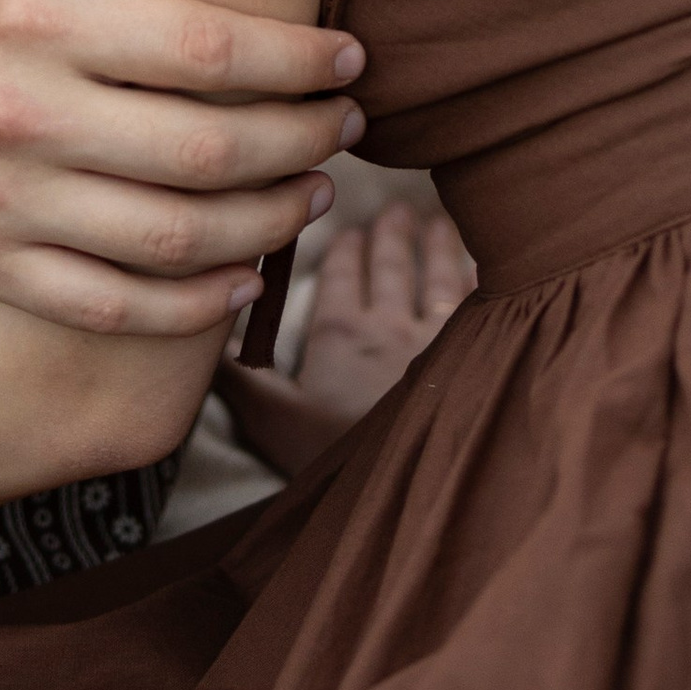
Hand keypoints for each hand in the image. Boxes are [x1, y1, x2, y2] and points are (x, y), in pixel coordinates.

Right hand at [0, 0, 367, 339]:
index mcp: (33, 20)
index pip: (200, 48)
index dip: (293, 59)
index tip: (349, 57)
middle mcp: (22, 115)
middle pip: (204, 149)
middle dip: (299, 141)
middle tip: (348, 127)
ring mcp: (3, 200)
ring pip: (169, 236)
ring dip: (264, 224)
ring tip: (312, 195)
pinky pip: (106, 302)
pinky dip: (186, 306)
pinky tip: (242, 282)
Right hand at [217, 181, 474, 480]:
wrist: (416, 479)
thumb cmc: (337, 454)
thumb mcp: (274, 420)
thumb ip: (239, 376)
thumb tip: (204, 337)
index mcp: (340, 332)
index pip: (339, 276)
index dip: (342, 251)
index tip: (347, 229)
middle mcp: (390, 324)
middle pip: (391, 268)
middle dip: (390, 237)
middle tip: (396, 210)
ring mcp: (438, 339)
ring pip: (438, 279)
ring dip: (435, 249)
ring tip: (436, 225)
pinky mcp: (480, 356)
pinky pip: (480, 306)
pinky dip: (479, 282)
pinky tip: (486, 270)